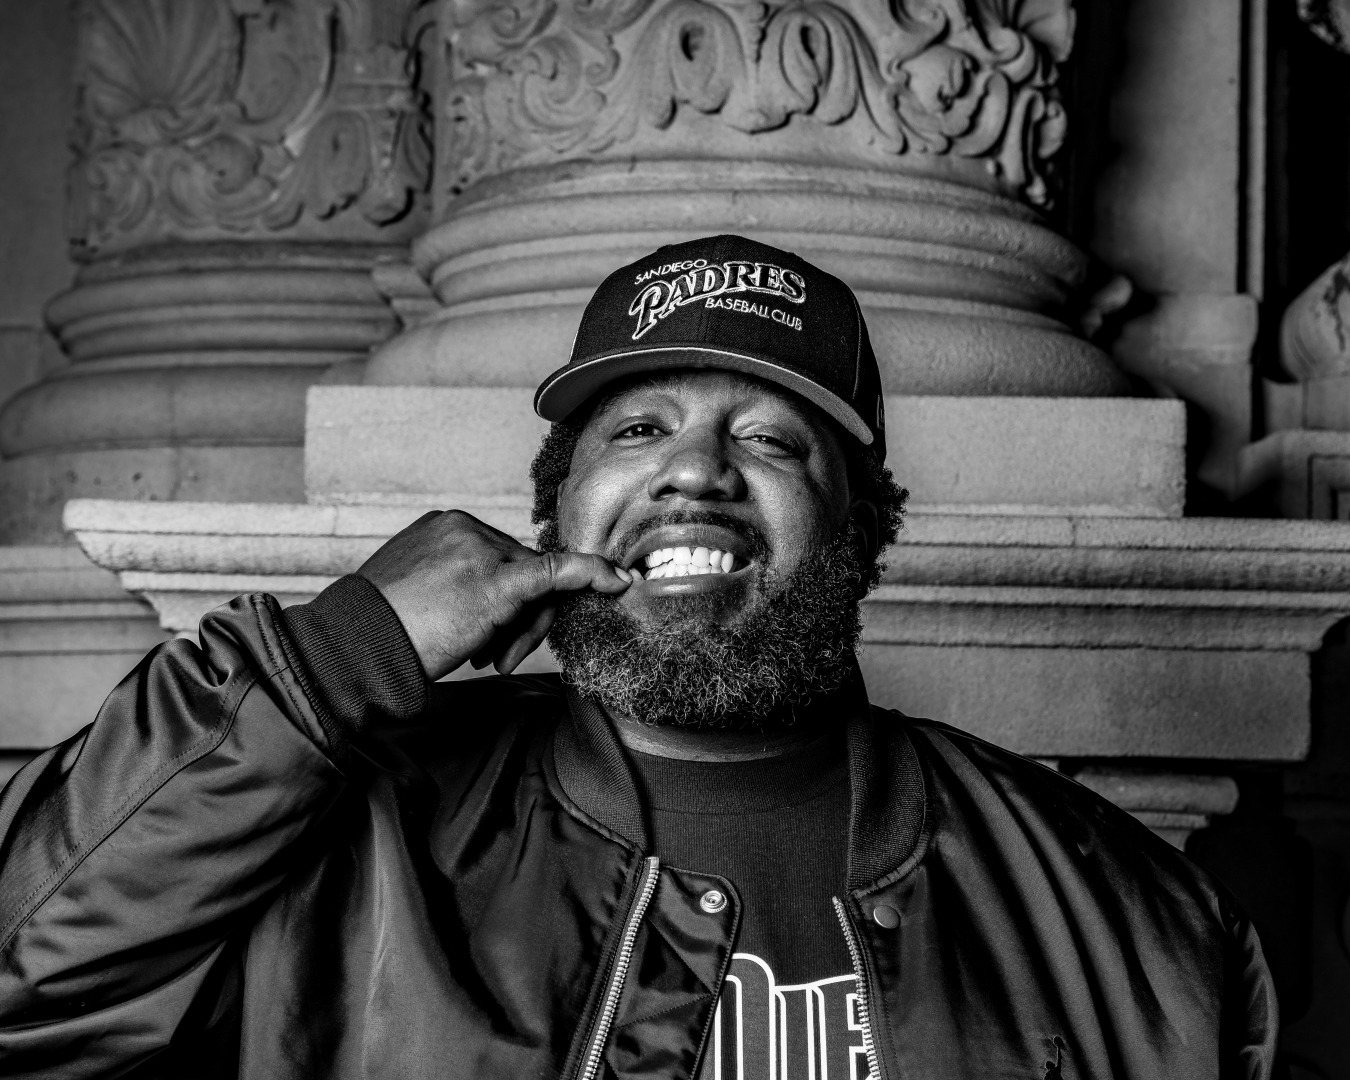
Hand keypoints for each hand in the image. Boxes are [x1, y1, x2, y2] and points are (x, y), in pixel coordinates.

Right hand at [357, 510, 631, 679]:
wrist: (355, 648)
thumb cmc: (380, 629)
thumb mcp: (418, 590)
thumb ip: (459, 582)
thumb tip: (498, 603)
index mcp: (445, 525)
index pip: (501, 557)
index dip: (507, 601)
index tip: (491, 635)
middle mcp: (465, 527)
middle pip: (523, 571)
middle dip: (519, 619)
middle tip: (494, 657)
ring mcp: (481, 552)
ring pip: (535, 587)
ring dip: (521, 630)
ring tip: (485, 657)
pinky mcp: (496, 583)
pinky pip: (557, 572)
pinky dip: (591, 573)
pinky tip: (618, 580)